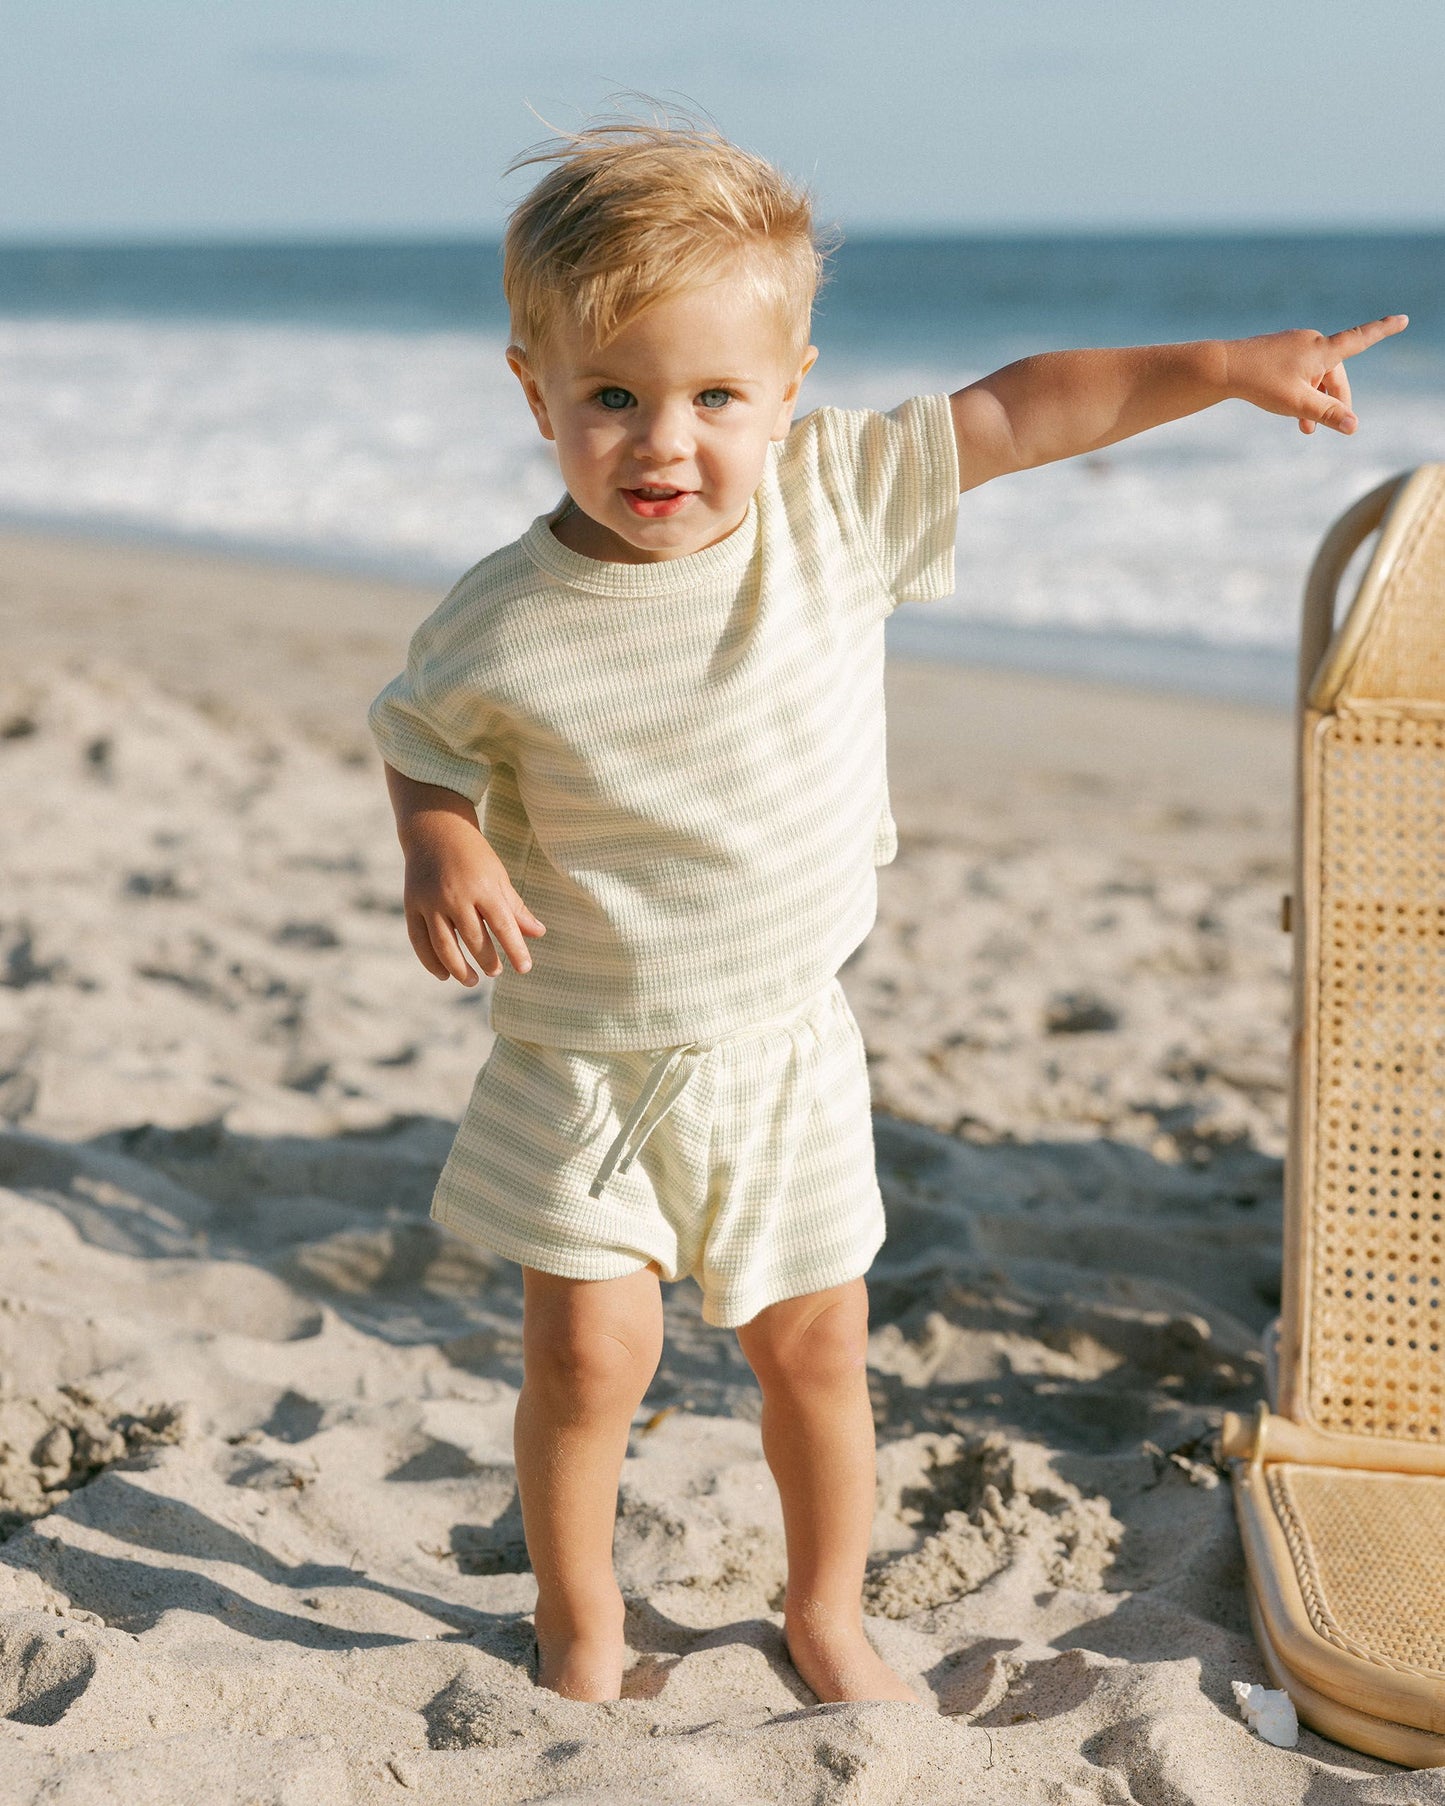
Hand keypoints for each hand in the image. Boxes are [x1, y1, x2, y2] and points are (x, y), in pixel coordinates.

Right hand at [401, 811, 545, 984]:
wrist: (434, 829)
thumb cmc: (474, 855)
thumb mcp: (499, 876)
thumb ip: (515, 907)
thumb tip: (539, 933)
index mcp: (483, 887)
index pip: (503, 926)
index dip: (516, 950)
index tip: (525, 968)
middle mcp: (455, 895)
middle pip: (474, 939)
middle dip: (487, 961)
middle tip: (496, 971)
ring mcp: (430, 901)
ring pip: (444, 946)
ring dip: (459, 969)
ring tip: (472, 980)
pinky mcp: (411, 905)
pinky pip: (419, 941)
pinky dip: (431, 962)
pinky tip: (444, 974)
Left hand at [1223, 315, 1407, 435]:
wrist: (1223, 368)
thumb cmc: (1262, 383)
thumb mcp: (1298, 403)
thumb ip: (1327, 414)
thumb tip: (1354, 425)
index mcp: (1322, 350)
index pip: (1361, 339)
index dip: (1384, 330)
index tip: (1403, 319)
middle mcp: (1312, 341)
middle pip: (1334, 373)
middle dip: (1332, 401)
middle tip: (1320, 429)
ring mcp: (1295, 344)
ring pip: (1315, 375)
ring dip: (1314, 400)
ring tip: (1303, 427)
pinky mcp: (1280, 349)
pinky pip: (1299, 371)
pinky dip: (1300, 390)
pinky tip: (1288, 407)